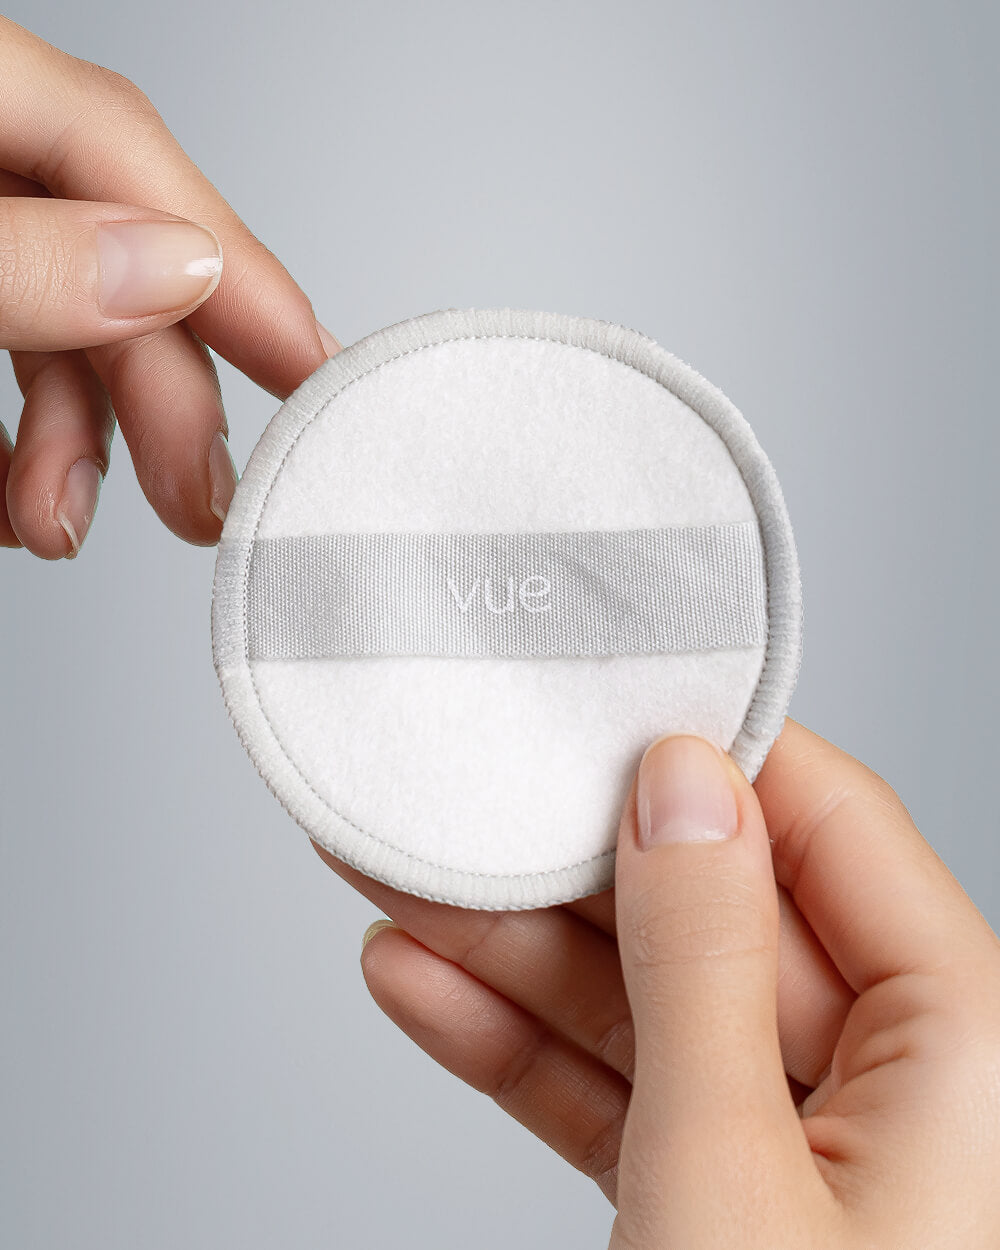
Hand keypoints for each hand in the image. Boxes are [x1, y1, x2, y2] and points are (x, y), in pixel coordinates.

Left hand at [0, 16, 339, 557]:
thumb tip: (173, 270)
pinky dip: (12, 435)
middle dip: (153, 399)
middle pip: (104, 259)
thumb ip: (25, 257)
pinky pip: (0, 344)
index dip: (236, 274)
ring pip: (50, 323)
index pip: (128, 156)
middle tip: (197, 503)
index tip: (317, 375)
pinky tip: (9, 491)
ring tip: (53, 524)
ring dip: (70, 442)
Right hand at [327, 720, 999, 1246]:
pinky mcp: (724, 1198)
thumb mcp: (733, 1166)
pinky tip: (422, 984)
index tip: (594, 701)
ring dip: (512, 950)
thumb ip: (704, 956)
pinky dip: (516, 1048)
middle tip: (447, 796)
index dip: (705, 754)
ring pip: (647, 1001)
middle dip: (565, 862)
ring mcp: (802, 1137)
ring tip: (392, 877)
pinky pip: (619, 1092)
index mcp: (966, 1033)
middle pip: (713, 911)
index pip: (825, 823)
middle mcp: (900, 1070)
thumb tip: (679, 779)